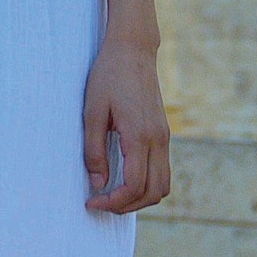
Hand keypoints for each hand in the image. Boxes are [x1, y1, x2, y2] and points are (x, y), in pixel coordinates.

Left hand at [81, 38, 170, 212]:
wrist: (133, 50)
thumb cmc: (108, 76)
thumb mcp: (93, 111)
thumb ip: (94, 151)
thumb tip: (98, 184)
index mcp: (140, 135)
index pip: (134, 185)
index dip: (113, 201)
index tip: (92, 202)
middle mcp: (158, 140)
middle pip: (154, 192)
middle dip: (128, 206)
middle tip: (101, 204)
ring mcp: (164, 137)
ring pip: (163, 185)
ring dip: (141, 198)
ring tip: (114, 196)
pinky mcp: (163, 133)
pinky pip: (162, 170)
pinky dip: (147, 184)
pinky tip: (125, 179)